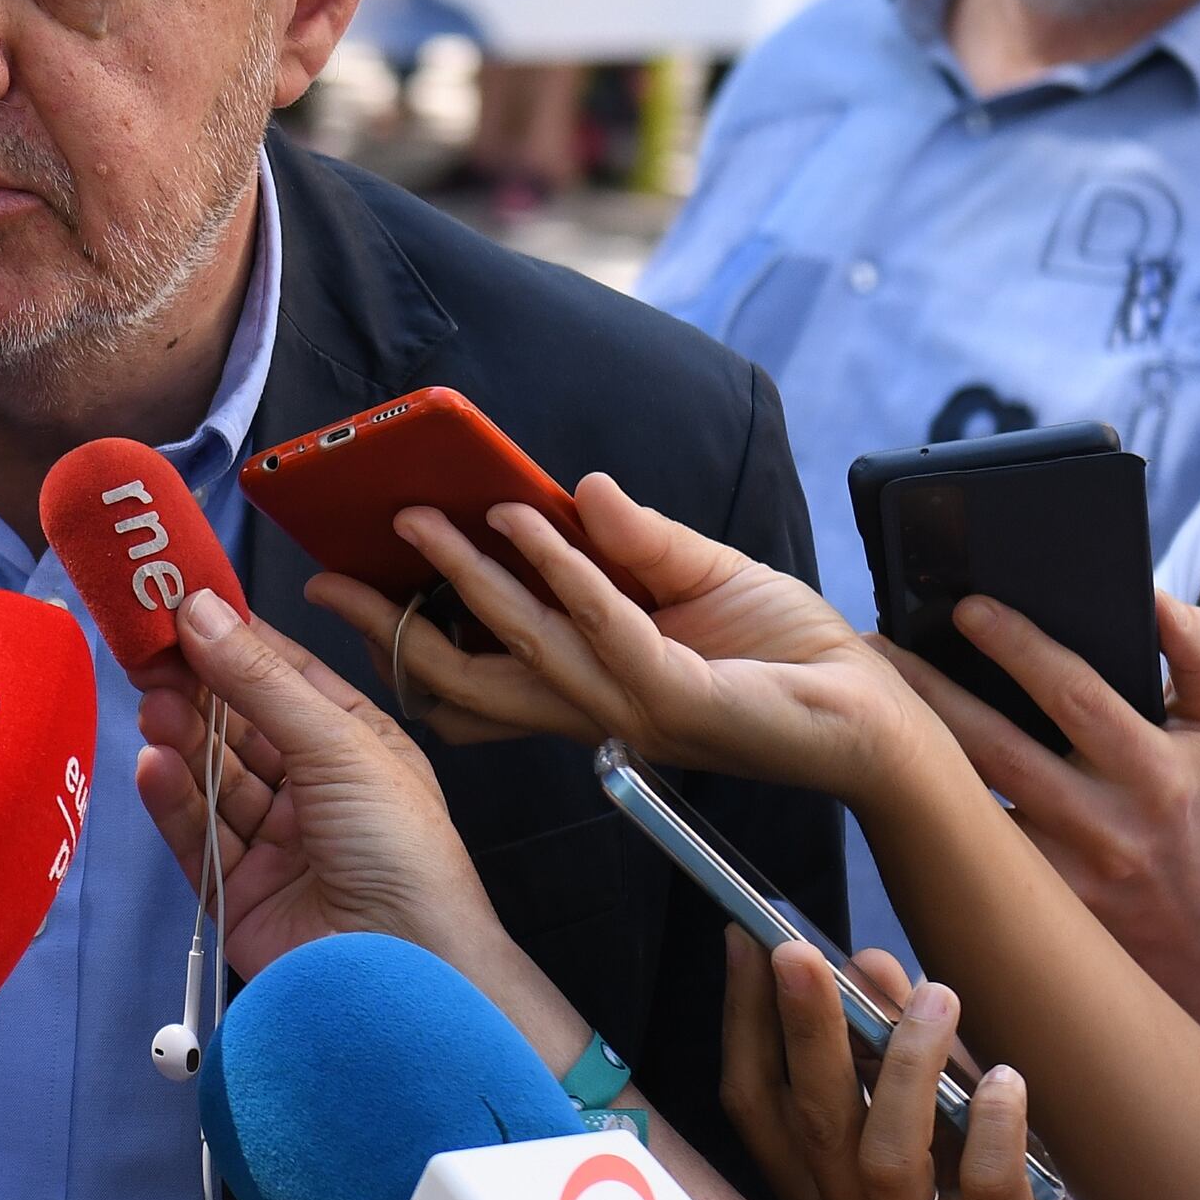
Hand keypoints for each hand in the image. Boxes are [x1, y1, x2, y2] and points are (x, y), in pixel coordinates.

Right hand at [128, 587, 522, 990]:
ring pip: (212, 778)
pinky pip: (196, 835)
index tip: (178, 604)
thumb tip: (199, 609)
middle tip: (147, 655)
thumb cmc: (401, 849)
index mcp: (356, 743)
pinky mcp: (238, 892)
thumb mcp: (339, 746)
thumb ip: (260, 682)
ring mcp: (275, 842)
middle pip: (238, 726)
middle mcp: (314, 788)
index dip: (234, 640)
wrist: (406, 973)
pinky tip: (151, 765)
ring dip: (180, 739)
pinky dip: (172, 799)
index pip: (285, 676)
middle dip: (195, 690)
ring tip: (150, 705)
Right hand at [324, 475, 947, 807]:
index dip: (408, 639)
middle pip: (466, 678)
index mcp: (587, 686)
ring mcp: (630, 705)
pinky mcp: (676, 697)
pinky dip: (558, 566)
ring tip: (419, 514)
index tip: (344, 591)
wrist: (870, 711)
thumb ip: (635, 538)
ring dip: (464, 574)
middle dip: (396, 628)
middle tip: (329, 576)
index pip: (476, 673)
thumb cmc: (789, 651)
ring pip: (520, 641)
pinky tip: (523, 516)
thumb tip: (576, 488)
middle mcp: (593, 706)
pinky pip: (600, 621)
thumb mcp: (699, 573)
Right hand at [723, 945, 1199, 1199]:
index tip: (743, 943)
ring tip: (933, 996)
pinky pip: (990, 1189)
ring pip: (887, 1159)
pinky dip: (997, 1125)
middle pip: (812, 1126)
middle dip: (800, 1029)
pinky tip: (1009, 1080)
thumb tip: (869, 969)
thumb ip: (903, 1070)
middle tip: (798, 949)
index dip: (744, 1027)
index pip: (761, 1115)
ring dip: (904, 1068)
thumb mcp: (938, 1153)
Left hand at [883, 597, 1199, 1081]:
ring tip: (865, 693)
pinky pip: (961, 847)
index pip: (1077, 696)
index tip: (967, 608)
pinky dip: (917, 806)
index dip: (1020, 647)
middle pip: (1000, 749)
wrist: (1192, 939)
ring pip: (968, 804)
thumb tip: (1152, 597)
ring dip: (911, 748)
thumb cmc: (1198, 805)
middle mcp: (1105, 825)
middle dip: (934, 691)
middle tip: (879, 644)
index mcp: (1154, 770)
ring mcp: (1059, 874)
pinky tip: (879, 764)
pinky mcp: (1023, 908)